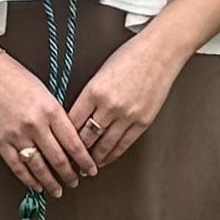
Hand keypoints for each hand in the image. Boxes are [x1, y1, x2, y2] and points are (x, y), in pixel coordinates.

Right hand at [0, 47, 93, 198]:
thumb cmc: (15, 76)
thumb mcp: (46, 92)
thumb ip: (57, 116)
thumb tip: (68, 141)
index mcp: (51, 110)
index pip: (74, 143)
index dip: (85, 161)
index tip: (91, 169)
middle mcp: (35, 124)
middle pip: (58, 159)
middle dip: (70, 175)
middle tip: (75, 182)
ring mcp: (16, 135)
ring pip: (39, 167)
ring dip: (51, 182)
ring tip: (58, 190)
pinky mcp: (0, 141)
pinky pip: (17, 167)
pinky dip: (28, 179)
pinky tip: (36, 185)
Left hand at [66, 32, 184, 176]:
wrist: (159, 52)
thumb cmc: (130, 57)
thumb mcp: (99, 74)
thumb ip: (88, 97)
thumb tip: (77, 118)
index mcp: (94, 91)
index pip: (71, 122)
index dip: (63, 138)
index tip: (59, 146)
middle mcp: (109, 106)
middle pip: (86, 138)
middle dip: (75, 154)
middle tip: (68, 162)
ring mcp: (127, 115)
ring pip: (104, 146)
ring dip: (93, 159)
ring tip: (85, 167)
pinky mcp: (142, 122)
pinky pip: (123, 145)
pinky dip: (112, 155)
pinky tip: (105, 159)